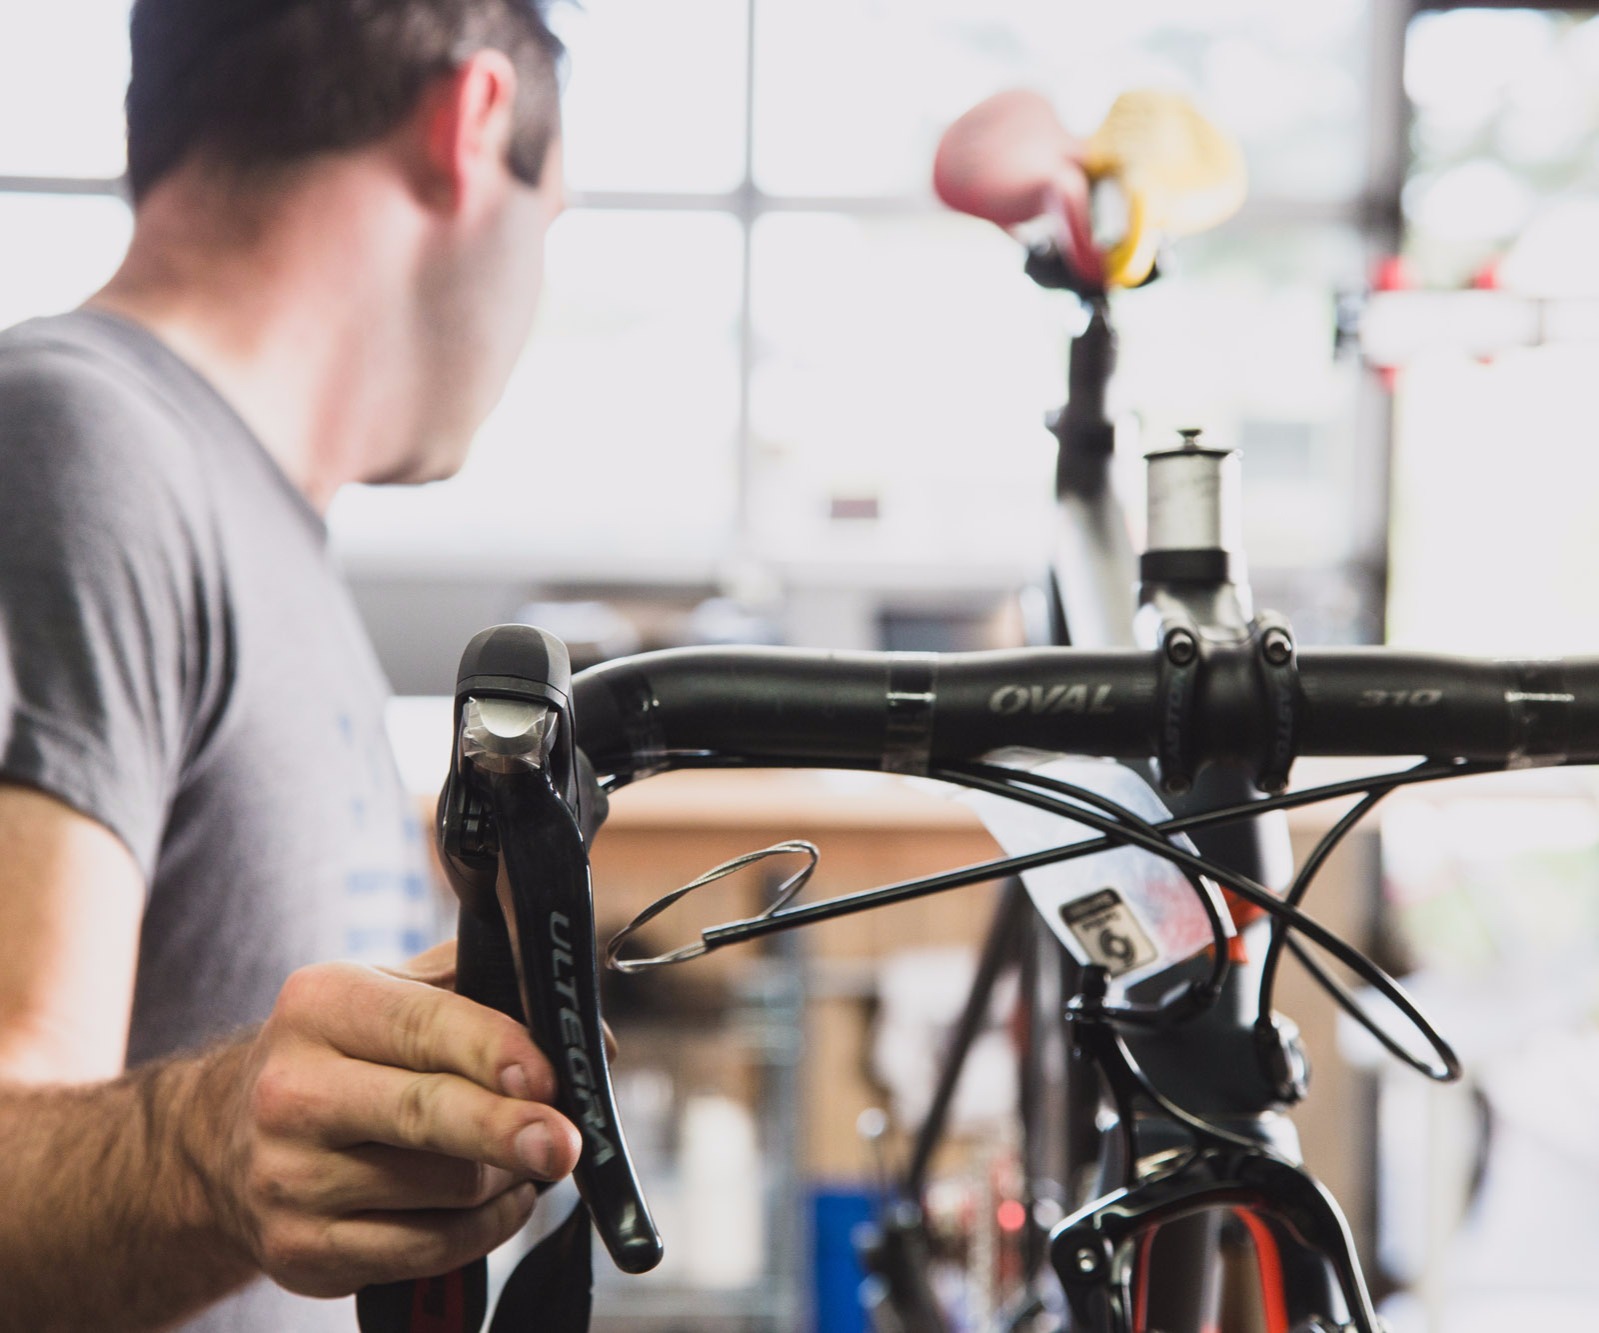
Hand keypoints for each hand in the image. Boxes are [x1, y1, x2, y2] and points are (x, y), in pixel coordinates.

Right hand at [202, 949, 582, 1297]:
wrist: (227, 1143)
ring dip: (506, 1176)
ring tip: (523, 1154)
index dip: (494, 1051)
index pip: (424, 1026)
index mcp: (321, 1004)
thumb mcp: (395, 993)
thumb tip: (591, 1038)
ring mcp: (290, 1179)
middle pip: (425, 1113)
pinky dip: (484, 1228)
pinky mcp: (303, 1253)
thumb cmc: (348, 1054)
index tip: (547, 1075)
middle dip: (506, 1128)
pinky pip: (428, 1250)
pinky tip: (499, 1199)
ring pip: (443, 1187)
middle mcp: (292, 1090)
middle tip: (564, 1143)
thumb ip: (490, 992)